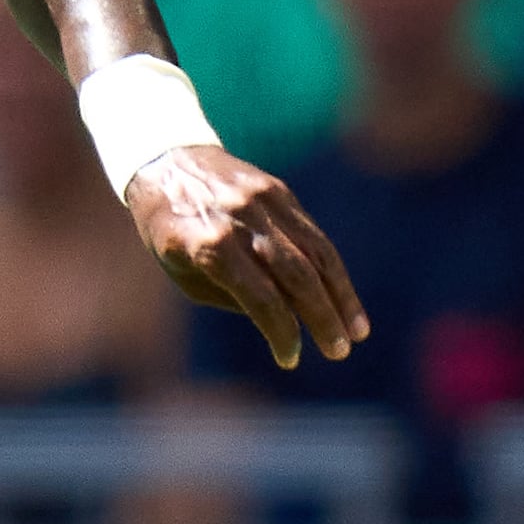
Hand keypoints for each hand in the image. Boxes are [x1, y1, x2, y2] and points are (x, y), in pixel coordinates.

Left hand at [127, 145, 366, 369]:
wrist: (166, 163)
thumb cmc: (170, 232)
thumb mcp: (184, 273)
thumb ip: (233, 297)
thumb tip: (284, 322)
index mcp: (209, 246)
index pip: (259, 297)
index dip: (280, 332)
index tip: (290, 359)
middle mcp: (241, 221)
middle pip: (297, 276)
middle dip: (322, 318)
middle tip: (339, 352)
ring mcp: (264, 202)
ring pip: (316, 254)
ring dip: (341, 297)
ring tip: (357, 332)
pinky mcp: (280, 192)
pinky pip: (314, 236)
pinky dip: (334, 270)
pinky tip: (345, 298)